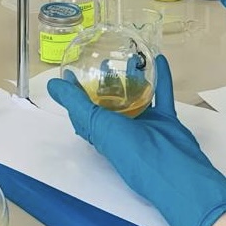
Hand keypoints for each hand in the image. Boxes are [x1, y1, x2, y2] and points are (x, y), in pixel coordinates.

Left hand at [47, 55, 225, 225]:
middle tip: (103, 60)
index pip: (83, 109)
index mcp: (101, 131)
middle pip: (110, 101)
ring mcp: (145, 124)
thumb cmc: (131, 150)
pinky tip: (159, 60)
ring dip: (132, 79)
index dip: (75, 92)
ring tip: (127, 57)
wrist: (173, 168)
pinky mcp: (165, 120)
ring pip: (137, 96)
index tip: (72, 72)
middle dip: (105, 82)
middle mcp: (121, 128)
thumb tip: (52, 84)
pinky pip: (163, 95)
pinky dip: (162, 78)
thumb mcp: (97, 124)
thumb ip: (76, 103)